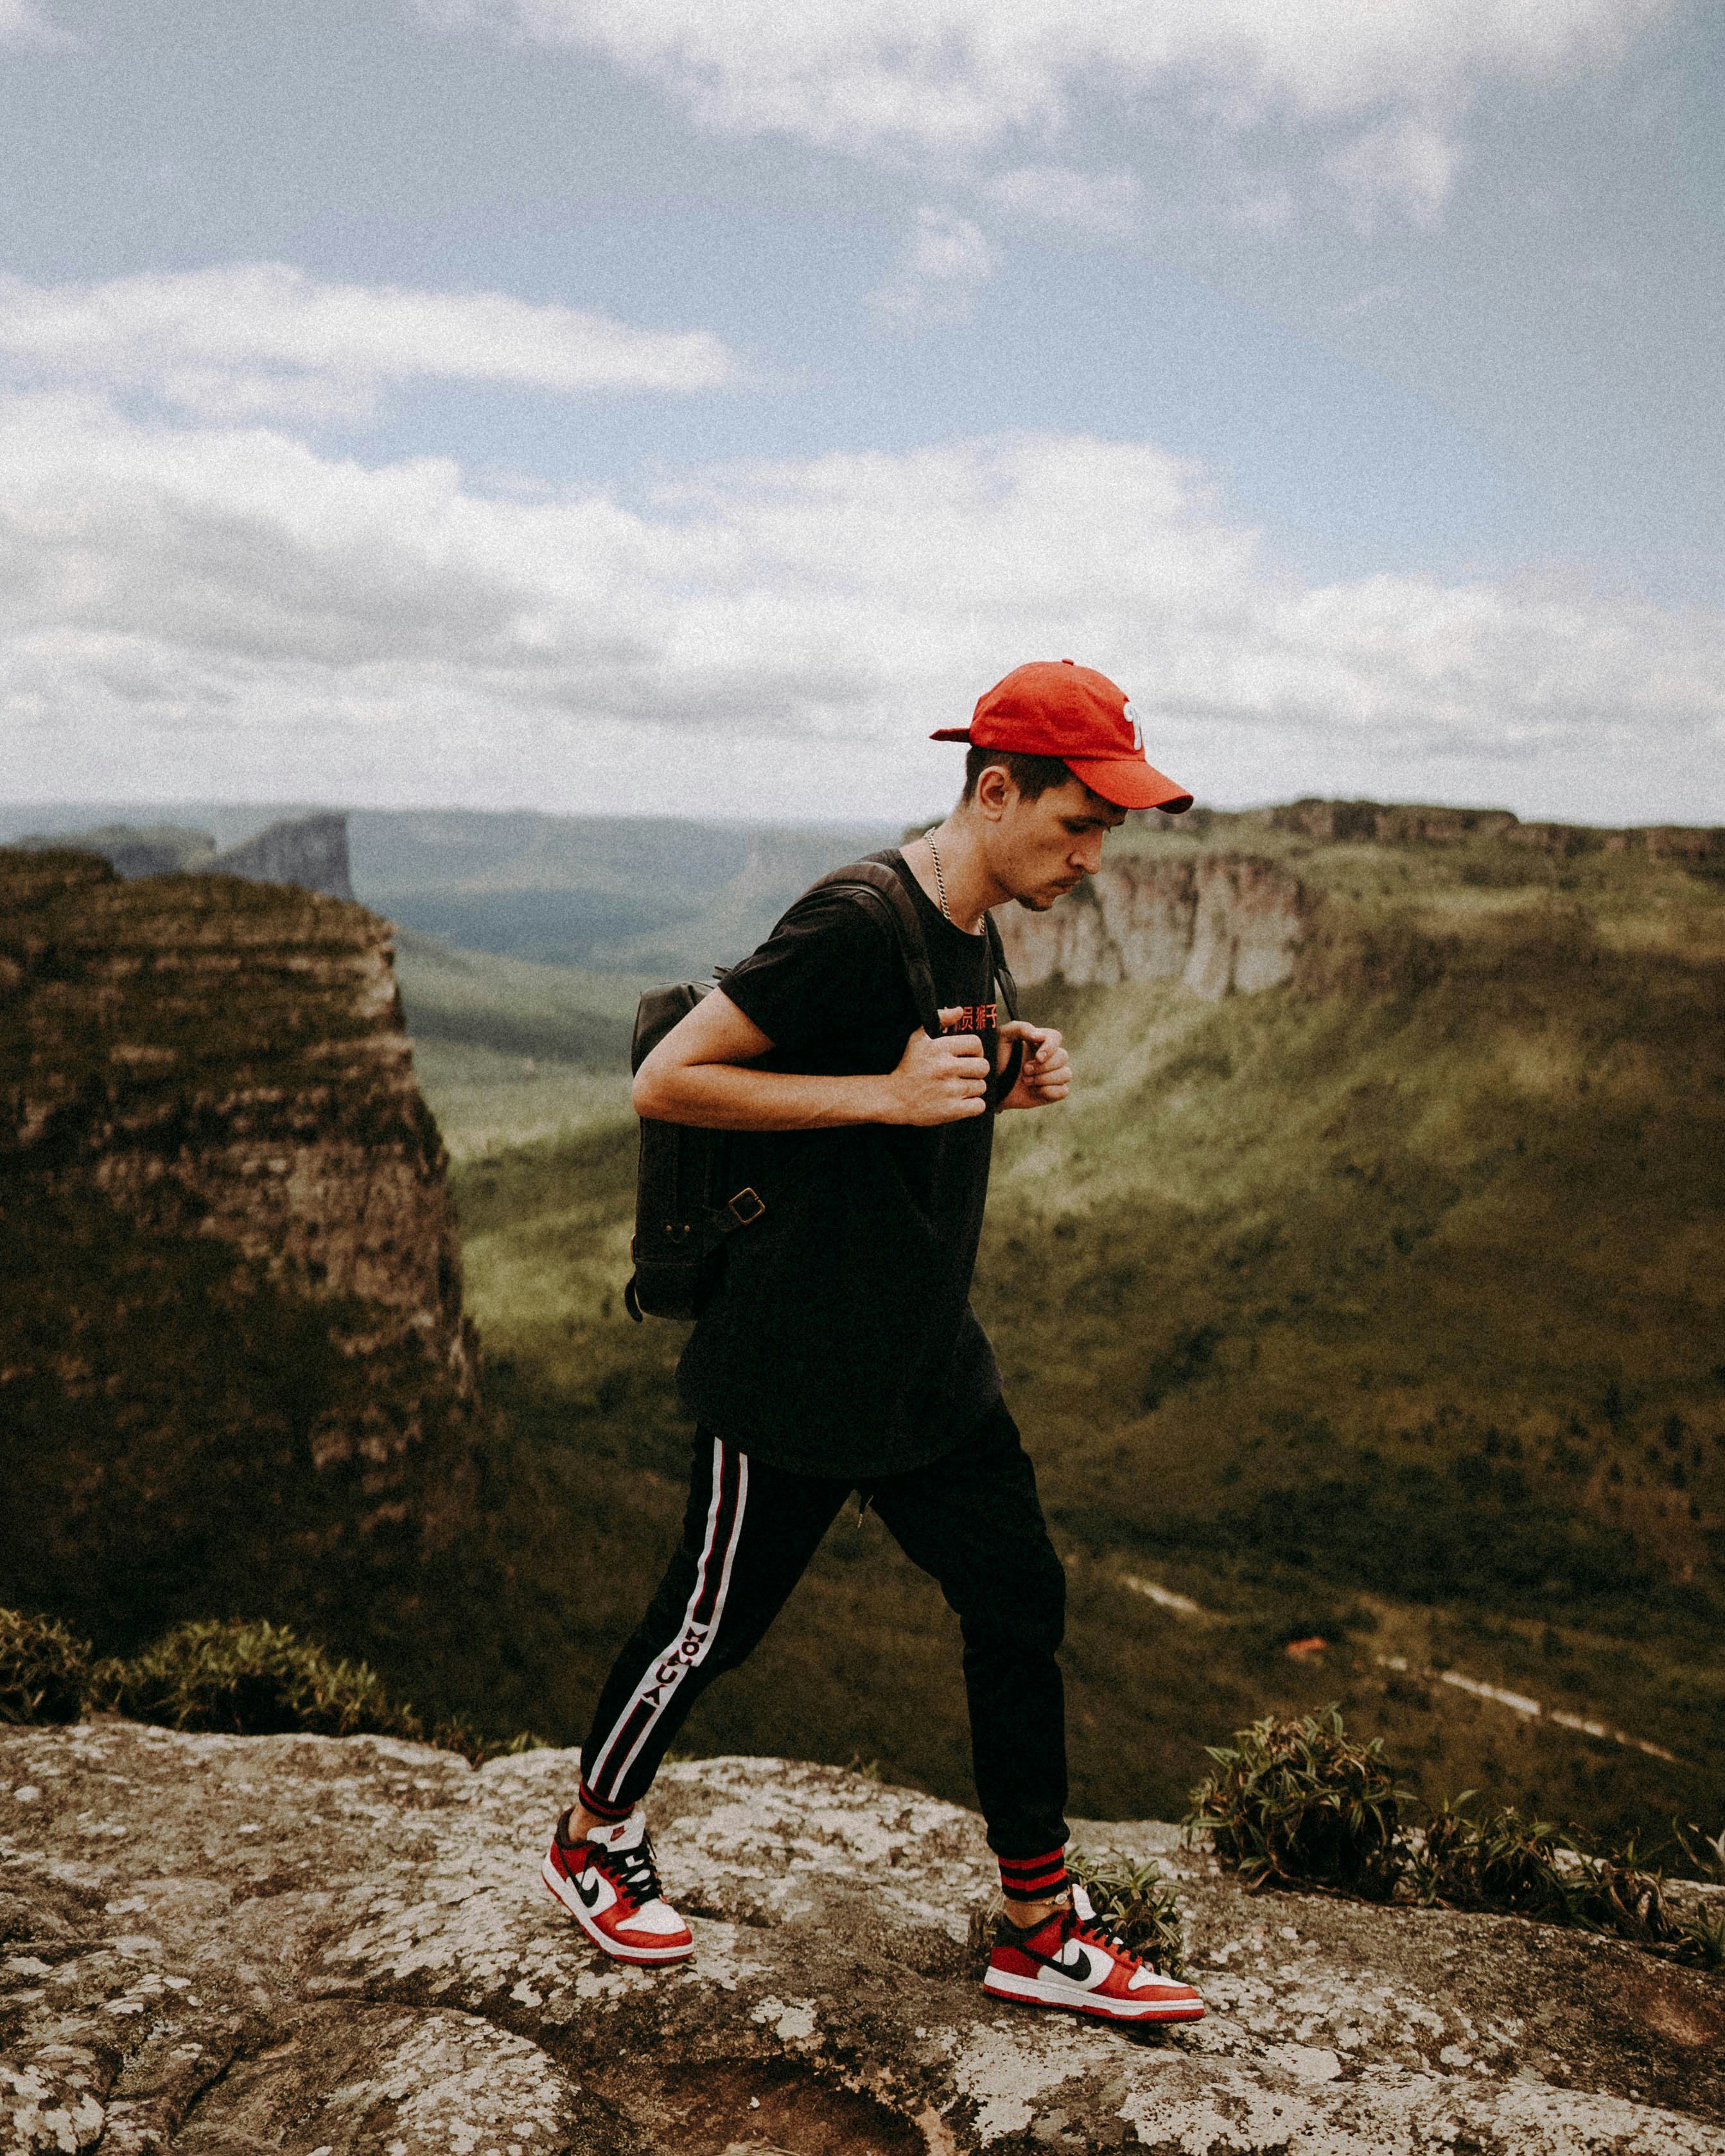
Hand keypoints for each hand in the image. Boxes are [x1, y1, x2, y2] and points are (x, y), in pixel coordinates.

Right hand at [884, 1010, 990, 1124]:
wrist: (893, 1098)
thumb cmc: (909, 1066)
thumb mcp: (918, 1039)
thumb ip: (939, 1020)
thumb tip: (960, 1010)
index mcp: (939, 1048)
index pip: (976, 1044)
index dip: (976, 1051)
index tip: (968, 1057)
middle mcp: (945, 1068)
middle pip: (983, 1066)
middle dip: (976, 1070)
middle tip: (966, 1074)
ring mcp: (949, 1090)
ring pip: (981, 1086)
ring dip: (973, 1088)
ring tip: (959, 1089)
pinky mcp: (950, 1110)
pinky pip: (979, 1106)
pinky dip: (973, 1105)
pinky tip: (962, 1102)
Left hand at [998, 1022, 1068, 1111]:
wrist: (990, 1085)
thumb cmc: (996, 1058)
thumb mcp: (1003, 1037)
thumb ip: (1021, 1028)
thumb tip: (1040, 1035)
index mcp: (1039, 1042)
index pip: (1056, 1038)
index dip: (1050, 1047)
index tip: (1038, 1057)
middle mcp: (1049, 1057)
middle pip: (1063, 1056)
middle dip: (1043, 1066)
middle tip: (1024, 1070)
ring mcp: (1052, 1075)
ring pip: (1066, 1074)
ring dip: (1044, 1079)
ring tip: (1026, 1081)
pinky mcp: (1051, 1092)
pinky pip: (1063, 1091)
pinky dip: (1049, 1091)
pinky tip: (1035, 1091)